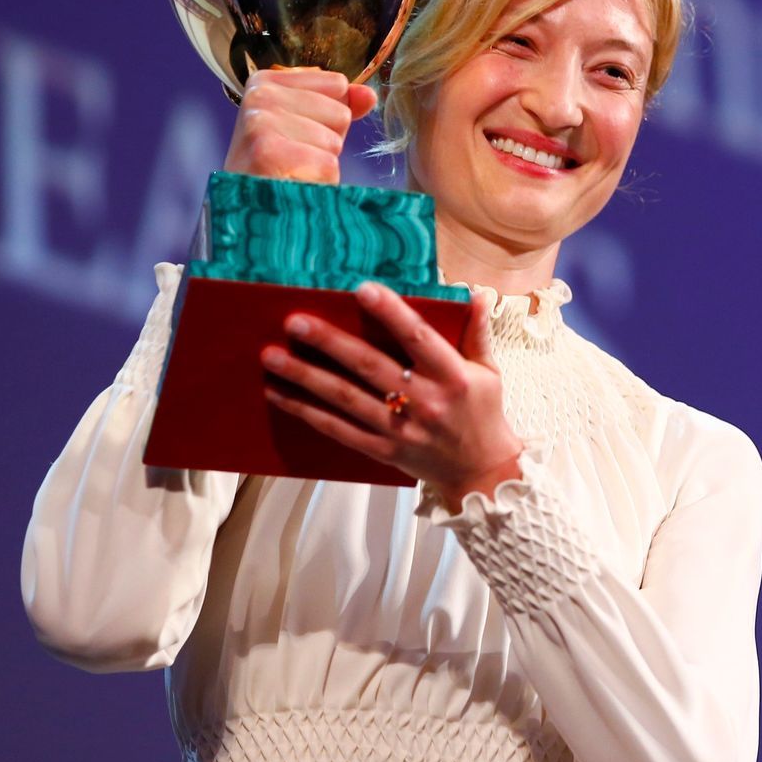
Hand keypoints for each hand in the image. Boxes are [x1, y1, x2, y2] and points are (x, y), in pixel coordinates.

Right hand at [223, 68, 377, 183]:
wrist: (251, 209)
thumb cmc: (279, 165)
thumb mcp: (310, 126)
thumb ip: (341, 105)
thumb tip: (368, 94)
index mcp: (266, 82)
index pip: (337, 84)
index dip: (328, 117)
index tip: (297, 134)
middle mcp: (259, 96)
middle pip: (340, 113)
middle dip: (326, 142)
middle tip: (293, 157)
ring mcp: (260, 123)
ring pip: (334, 142)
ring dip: (320, 165)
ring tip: (289, 171)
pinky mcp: (267, 153)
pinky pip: (327, 165)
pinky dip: (318, 183)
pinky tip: (290, 185)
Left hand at [261, 282, 525, 506]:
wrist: (482, 472)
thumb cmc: (483, 414)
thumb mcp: (489, 371)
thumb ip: (477, 332)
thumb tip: (474, 293)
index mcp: (453, 376)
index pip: (418, 337)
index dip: (390, 312)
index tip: (362, 289)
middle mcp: (425, 401)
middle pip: (370, 366)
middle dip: (329, 342)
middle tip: (295, 322)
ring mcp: (400, 429)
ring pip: (346, 398)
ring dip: (306, 376)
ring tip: (272, 357)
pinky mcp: (383, 451)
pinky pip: (339, 430)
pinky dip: (307, 412)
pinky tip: (280, 395)